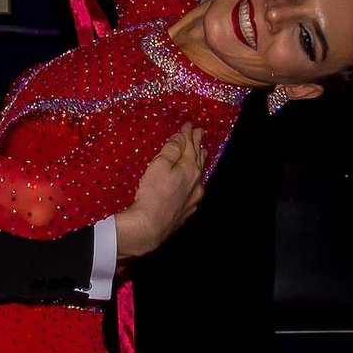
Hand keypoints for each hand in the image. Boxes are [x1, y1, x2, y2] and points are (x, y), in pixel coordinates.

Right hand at [114, 123, 207, 262]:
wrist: (149, 227)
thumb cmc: (151, 195)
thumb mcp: (159, 165)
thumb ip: (171, 150)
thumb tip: (180, 138)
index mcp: (190, 169)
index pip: (190, 146)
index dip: (189, 134)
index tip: (190, 125)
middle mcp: (196, 183)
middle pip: (198, 159)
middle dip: (198, 145)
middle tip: (199, 134)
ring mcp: (193, 198)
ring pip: (199, 175)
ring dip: (199, 162)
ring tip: (202, 153)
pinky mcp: (186, 210)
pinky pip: (195, 190)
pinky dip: (195, 181)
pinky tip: (194, 183)